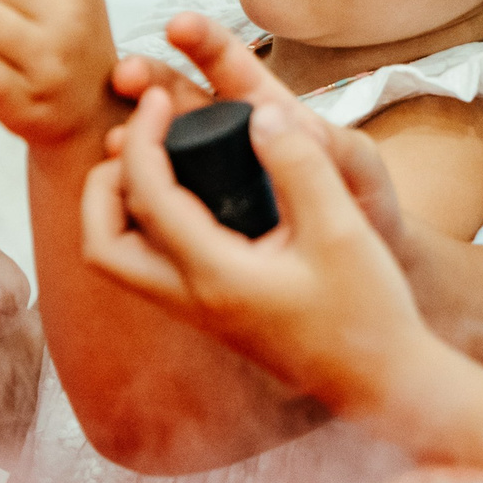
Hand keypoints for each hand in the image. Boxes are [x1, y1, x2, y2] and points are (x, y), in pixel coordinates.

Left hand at [80, 86, 428, 419]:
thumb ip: (300, 165)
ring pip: (120, 261)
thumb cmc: (367, 312)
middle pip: (101, 244)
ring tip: (155, 159)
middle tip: (136, 140)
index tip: (156, 99)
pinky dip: (145, 225)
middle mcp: (192, 301)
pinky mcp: (210, 316)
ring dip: (118, 207)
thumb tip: (261, 113)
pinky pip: (150, 267)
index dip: (143, 139)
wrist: (381, 384)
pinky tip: (187, 192)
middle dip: (103, 184)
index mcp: (216, 277)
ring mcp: (197, 314)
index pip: (147, 199)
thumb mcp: (343, 228)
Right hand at [107, 13, 413, 266]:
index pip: (231, 65)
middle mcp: (230, 137)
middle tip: (125, 74)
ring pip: (161, 147)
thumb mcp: (362, 173)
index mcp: (268, 111)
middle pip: (179, 96)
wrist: (357, 274)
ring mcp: (209, 176)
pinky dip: (139, 193)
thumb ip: (341, 148)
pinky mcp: (200, 216)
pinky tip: (124, 195)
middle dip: (150, 79)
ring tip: (117, 141)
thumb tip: (291, 125)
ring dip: (134, 139)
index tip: (179, 25)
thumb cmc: (362, 209)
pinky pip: (163, 199)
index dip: (205, 41)